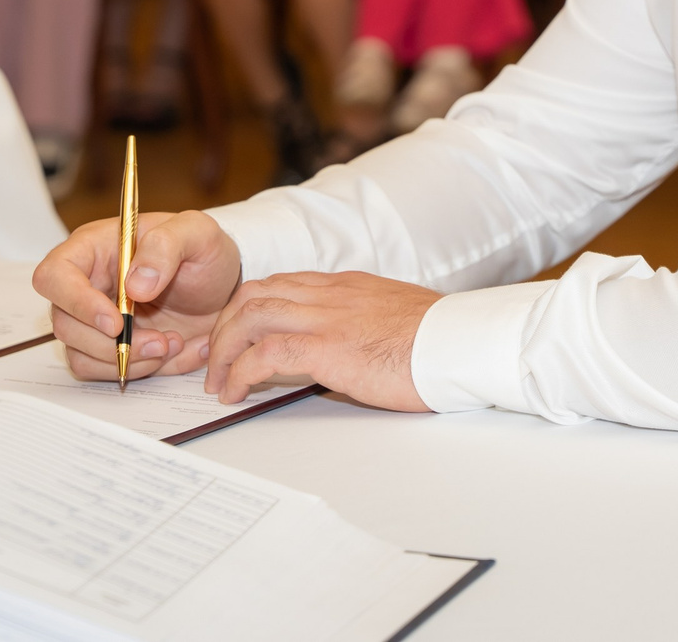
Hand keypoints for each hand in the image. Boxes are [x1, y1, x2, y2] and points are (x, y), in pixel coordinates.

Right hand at [37, 210, 245, 381]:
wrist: (223, 290)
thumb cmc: (204, 254)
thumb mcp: (198, 234)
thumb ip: (166, 246)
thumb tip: (134, 284)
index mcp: (94, 248)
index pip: (55, 275)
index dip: (75, 301)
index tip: (115, 322)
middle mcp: (86, 285)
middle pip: (64, 324)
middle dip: (111, 343)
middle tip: (161, 341)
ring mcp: (93, 320)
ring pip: (81, 355)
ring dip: (128, 360)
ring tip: (171, 343)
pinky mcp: (107, 347)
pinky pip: (104, 370)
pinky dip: (138, 369)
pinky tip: (170, 351)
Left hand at [205, 271, 439, 410]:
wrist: (461, 343)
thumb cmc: (440, 340)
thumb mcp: (393, 320)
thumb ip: (362, 325)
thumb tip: (346, 353)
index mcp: (347, 285)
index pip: (280, 283)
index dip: (248, 308)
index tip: (236, 334)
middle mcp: (330, 294)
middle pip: (254, 295)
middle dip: (226, 327)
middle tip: (216, 359)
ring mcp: (327, 317)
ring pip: (251, 318)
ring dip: (225, 351)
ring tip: (218, 382)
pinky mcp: (329, 348)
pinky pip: (266, 355)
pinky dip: (241, 373)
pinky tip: (235, 393)